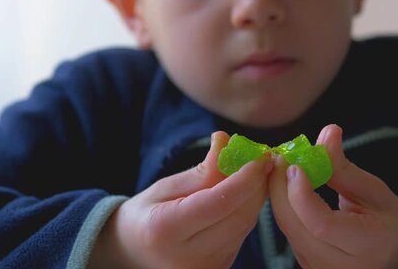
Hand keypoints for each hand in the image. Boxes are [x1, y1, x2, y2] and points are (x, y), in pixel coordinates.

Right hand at [92, 131, 273, 268]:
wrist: (134, 255)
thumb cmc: (147, 214)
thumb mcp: (166, 187)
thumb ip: (201, 171)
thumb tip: (228, 141)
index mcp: (166, 230)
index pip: (219, 202)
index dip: (245, 178)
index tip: (260, 156)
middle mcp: (188, 257)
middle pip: (239, 217)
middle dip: (257, 185)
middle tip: (263, 159)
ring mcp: (206, 268)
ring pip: (245, 227)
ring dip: (255, 197)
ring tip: (252, 173)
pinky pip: (241, 236)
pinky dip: (246, 212)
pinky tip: (243, 195)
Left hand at [268, 124, 397, 268]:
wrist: (394, 257)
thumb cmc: (388, 221)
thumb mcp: (375, 192)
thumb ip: (344, 167)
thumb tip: (328, 131)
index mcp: (365, 246)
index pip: (321, 223)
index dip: (301, 193)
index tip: (294, 164)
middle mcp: (337, 264)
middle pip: (293, 224)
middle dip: (280, 186)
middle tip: (281, 155)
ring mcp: (317, 268)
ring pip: (286, 226)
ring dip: (279, 193)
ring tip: (286, 166)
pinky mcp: (305, 264)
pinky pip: (287, 230)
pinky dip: (284, 205)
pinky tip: (288, 186)